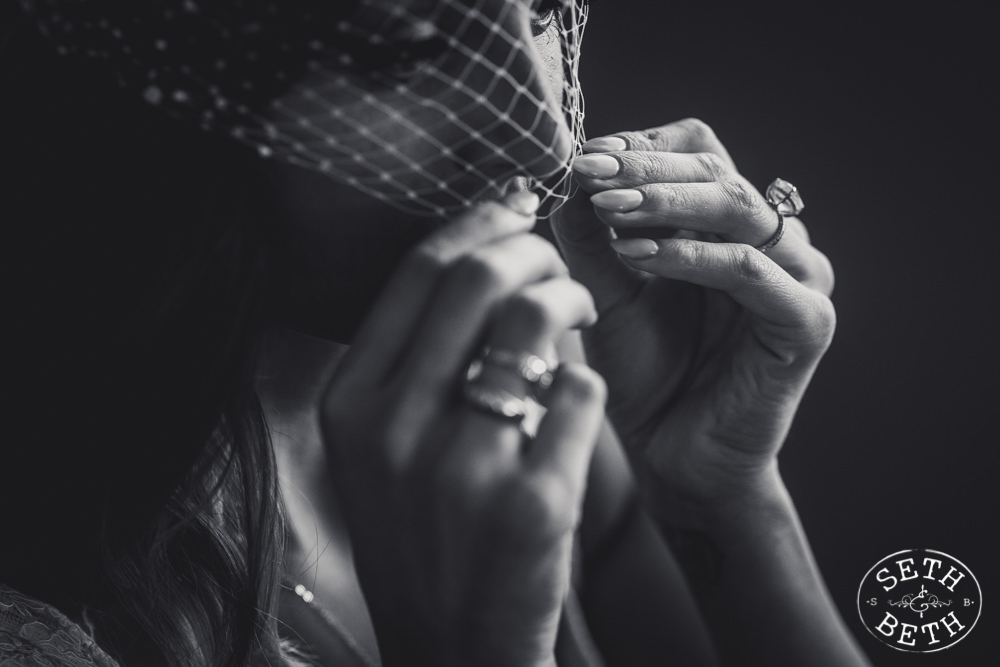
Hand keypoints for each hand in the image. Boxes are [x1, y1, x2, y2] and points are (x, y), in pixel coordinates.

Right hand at [320, 192, 604, 666]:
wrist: (454, 644)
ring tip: (581, 310)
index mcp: (351, 404)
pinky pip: (580, 392)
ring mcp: (463, 469)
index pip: (418, 270)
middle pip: (479, 278)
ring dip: (571, 297)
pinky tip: (577, 399)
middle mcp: (395, 429)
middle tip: (555, 261)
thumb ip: (410, 360)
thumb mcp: (379, 449)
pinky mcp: (533, 504)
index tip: (512, 212)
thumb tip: (475, 254)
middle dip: (533, 248)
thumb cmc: (423, 533)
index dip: (478, 224)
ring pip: (535, 321)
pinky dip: (587, 381)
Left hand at [550, 118, 834, 510]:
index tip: (584, 160)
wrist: (672, 455)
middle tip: (589, 171)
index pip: (697, 152)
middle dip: (646, 167)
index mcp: (727, 224)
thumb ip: (592, 236)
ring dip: (667, 202)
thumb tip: (572, 172)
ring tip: (608, 207)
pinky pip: (753, 273)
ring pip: (739, 209)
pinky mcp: (806, 322)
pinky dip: (693, 257)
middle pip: (717, 170)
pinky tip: (637, 257)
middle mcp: (769, 240)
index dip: (643, 146)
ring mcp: (796, 276)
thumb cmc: (644, 372)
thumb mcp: (606, 293)